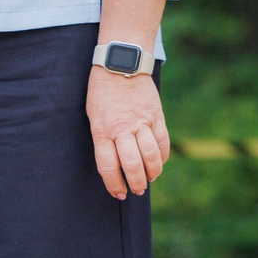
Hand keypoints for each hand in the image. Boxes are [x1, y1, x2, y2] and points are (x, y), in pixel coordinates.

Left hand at [86, 68, 170, 198]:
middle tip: (136, 190)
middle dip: (135, 183)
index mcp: (102, 130)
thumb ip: (104, 138)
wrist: (120, 64)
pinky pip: (163, 141)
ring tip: (149, 179)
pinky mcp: (156, 115)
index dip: (114, 184)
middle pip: (131, 164)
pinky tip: (159, 163)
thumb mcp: (94, 116)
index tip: (118, 193)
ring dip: (152, 173)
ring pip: (150, 155)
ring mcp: (141, 122)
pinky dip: (162, 156)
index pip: (108, 166)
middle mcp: (122, 128)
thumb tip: (115, 163)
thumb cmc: (102, 92)